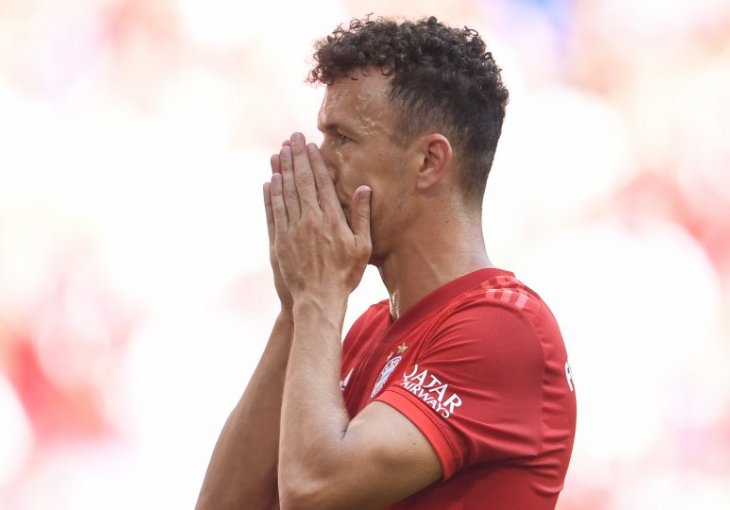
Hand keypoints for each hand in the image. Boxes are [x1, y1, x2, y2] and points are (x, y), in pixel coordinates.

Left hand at [267, 132, 371, 299]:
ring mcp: (292, 229)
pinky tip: (271, 180)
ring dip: (282, 169)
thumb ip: (361, 216)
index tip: (311, 145)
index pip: (322, 182)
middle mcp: (310, 219)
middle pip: (302, 181)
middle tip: (293, 138)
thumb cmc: (345, 275)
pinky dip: (271, 194)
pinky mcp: (279, 240)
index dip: (315, 161)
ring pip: (285, 192)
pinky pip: (274, 211)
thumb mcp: (362, 247)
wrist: (318, 299)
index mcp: (332, 219)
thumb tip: (363, 189)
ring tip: (279, 151)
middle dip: (297, 157)